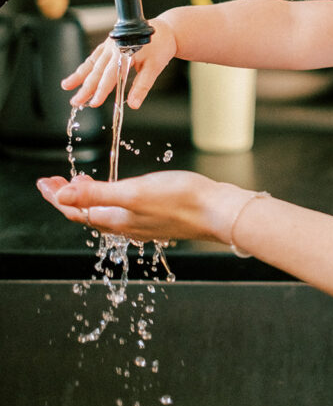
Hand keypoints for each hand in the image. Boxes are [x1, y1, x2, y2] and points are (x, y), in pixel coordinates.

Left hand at [36, 171, 247, 243]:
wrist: (217, 210)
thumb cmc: (180, 199)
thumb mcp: (133, 192)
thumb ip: (97, 194)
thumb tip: (61, 196)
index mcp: (116, 219)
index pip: (75, 210)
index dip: (56, 196)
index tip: (42, 182)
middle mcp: (125, 225)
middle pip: (86, 212)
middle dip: (67, 196)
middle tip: (53, 180)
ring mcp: (141, 222)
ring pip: (104, 213)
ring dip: (87, 197)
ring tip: (79, 182)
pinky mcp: (156, 217)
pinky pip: (121, 211)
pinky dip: (109, 199)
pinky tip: (116, 191)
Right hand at [61, 18, 177, 108]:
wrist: (164, 29)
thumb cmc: (160, 47)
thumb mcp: (155, 68)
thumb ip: (142, 86)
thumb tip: (134, 105)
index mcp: (125, 51)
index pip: (111, 76)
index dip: (101, 91)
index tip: (94, 103)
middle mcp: (115, 46)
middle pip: (97, 71)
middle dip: (85, 88)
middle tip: (75, 102)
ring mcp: (110, 44)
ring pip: (92, 62)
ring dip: (79, 75)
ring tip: (66, 86)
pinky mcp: (109, 43)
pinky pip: (94, 56)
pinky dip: (85, 66)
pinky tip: (77, 74)